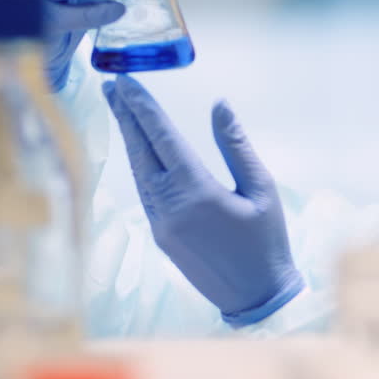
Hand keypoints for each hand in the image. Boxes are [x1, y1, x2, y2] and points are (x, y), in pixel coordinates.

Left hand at [102, 75, 304, 324]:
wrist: (257, 297)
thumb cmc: (267, 242)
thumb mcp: (261, 189)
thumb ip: (236, 145)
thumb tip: (219, 105)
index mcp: (198, 192)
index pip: (162, 138)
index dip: (142, 107)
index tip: (125, 81)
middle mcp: (171, 207)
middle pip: (140, 152)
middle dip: (125, 116)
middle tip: (110, 85)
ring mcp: (161, 224)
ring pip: (138, 172)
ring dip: (129, 139)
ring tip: (121, 109)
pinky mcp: (160, 237)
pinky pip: (144, 192)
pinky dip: (139, 165)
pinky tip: (138, 149)